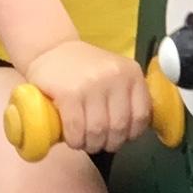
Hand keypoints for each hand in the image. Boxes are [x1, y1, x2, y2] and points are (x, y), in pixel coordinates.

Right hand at [21, 39, 148, 155]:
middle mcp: (115, 77)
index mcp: (131, 73)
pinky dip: (75, 140)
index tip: (120, 138)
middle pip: (119, 127)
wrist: (52, 48)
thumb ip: (128, 94)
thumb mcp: (115, 73)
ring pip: (98, 131)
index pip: (141, 116)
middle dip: (109, 143)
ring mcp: (92, 85)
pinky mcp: (69, 93)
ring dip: (91, 144)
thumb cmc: (86, 67)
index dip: (131, 135)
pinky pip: (76, 128)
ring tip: (84, 142)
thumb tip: (135, 129)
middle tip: (98, 144)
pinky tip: (72, 139)